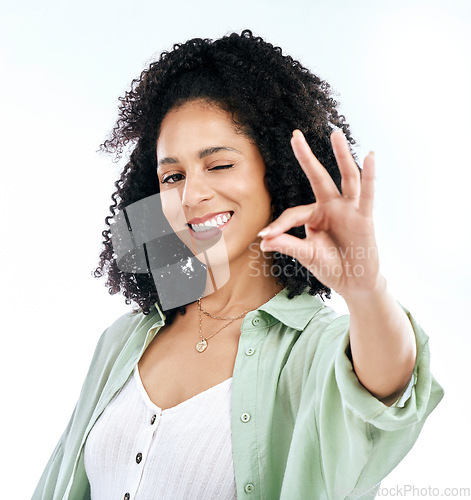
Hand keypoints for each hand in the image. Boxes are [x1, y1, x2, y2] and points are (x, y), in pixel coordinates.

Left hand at [258, 129, 380, 298]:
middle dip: (306, 157)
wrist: (354, 283)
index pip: (293, 214)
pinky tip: (369, 156)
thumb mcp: (305, 255)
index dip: (279, 225)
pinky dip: (369, 176)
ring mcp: (349, 210)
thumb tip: (262, 240)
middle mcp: (331, 207)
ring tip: (335, 134)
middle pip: (317, 177)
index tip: (265, 236)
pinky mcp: (364, 217)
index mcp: (314, 216)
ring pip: (346, 178)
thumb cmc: (330, 266)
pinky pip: (366, 194)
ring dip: (341, 156)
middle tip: (294, 135)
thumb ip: (286, 245)